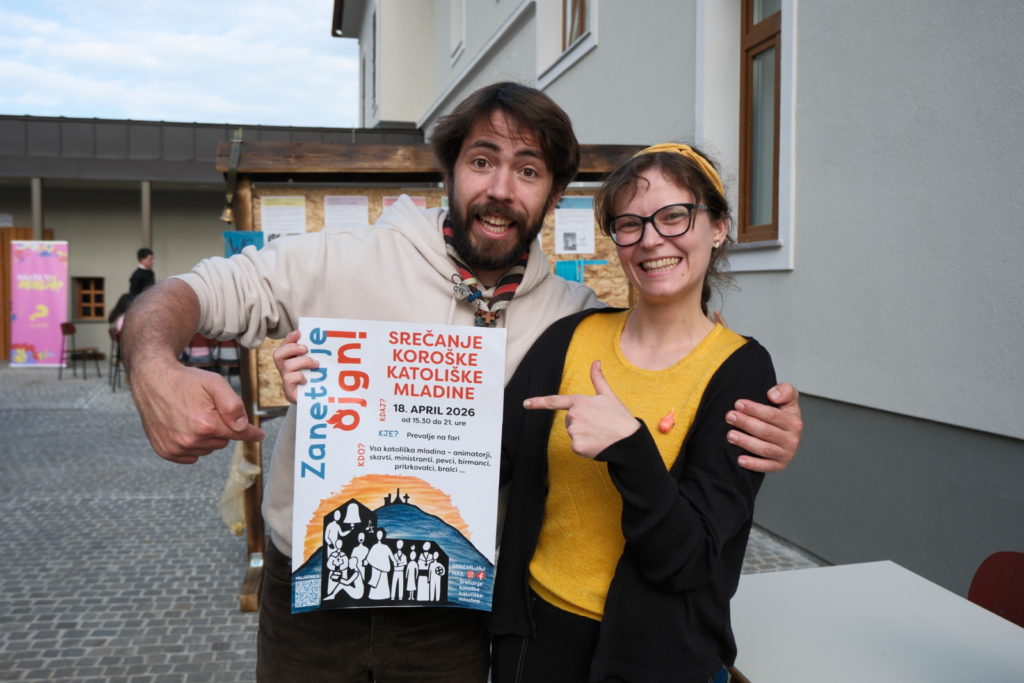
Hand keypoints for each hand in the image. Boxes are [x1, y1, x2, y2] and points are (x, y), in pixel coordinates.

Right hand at [130, 359, 263, 463]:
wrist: (152, 380)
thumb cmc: (186, 381)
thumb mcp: (215, 383)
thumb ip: (233, 406)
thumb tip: (244, 427)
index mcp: (206, 424)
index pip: (238, 434)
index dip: (251, 433)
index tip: (259, 435)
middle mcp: (190, 440)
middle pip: (223, 441)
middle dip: (222, 428)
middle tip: (208, 410)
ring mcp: (176, 448)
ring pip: (207, 449)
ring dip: (206, 437)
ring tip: (193, 416)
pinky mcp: (165, 451)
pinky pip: (191, 456)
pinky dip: (192, 446)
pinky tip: (184, 428)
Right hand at [273, 330, 319, 403]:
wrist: (320, 403)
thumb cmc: (321, 382)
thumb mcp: (320, 367)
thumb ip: (320, 356)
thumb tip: (330, 341)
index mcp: (291, 360)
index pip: (285, 346)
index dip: (290, 338)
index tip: (299, 332)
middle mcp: (285, 370)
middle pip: (278, 354)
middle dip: (291, 348)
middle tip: (306, 349)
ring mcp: (286, 381)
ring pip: (286, 366)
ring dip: (302, 362)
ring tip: (316, 365)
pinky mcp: (288, 392)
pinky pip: (288, 379)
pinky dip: (299, 376)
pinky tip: (307, 380)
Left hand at [523, 360, 638, 458]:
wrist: (629, 440)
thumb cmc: (619, 417)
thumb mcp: (609, 395)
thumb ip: (598, 379)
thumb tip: (596, 362)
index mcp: (579, 402)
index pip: (554, 401)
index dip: (538, 402)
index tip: (525, 404)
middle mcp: (574, 416)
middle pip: (569, 422)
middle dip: (581, 424)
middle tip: (598, 425)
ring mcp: (575, 431)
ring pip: (573, 435)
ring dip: (584, 436)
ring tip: (599, 434)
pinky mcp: (577, 446)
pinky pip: (577, 447)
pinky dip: (585, 448)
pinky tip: (597, 444)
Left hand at [726, 382, 802, 472]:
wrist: (785, 433)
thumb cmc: (782, 414)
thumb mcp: (788, 398)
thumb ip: (785, 391)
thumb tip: (773, 396)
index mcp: (794, 422)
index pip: (773, 415)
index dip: (754, 409)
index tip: (738, 404)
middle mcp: (792, 440)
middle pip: (766, 431)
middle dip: (746, 423)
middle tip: (729, 416)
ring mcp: (786, 454)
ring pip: (764, 449)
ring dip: (746, 442)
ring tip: (730, 435)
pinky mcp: (778, 465)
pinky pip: (766, 467)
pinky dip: (753, 464)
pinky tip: (740, 460)